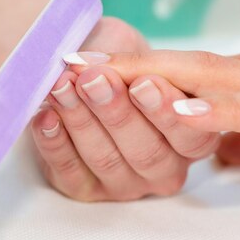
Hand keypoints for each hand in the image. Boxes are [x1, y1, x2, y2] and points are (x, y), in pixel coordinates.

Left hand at [29, 18, 219, 200]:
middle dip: (118, 113)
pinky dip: (55, 143)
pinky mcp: (86, 189)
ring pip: (107, 160)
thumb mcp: (131, 50)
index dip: (166, 110)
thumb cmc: (117, 63)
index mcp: (193, 136)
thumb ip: (133, 61)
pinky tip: (46, 116)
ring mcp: (125, 184)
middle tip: (96, 80)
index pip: (191, 135)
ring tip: (63, 87)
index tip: (144, 81)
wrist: (81, 72)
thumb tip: (111, 70)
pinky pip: (70, 173)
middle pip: (147, 152)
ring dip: (82, 121)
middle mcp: (165, 168)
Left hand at [65, 29, 239, 168]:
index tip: (85, 74)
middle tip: (66, 69)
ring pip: (208, 80)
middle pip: (180, 68)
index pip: (182, 70)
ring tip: (97, 80)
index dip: (130, 71)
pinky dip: (218, 111)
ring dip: (151, 82)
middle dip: (120, 70)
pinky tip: (183, 113)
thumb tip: (221, 148)